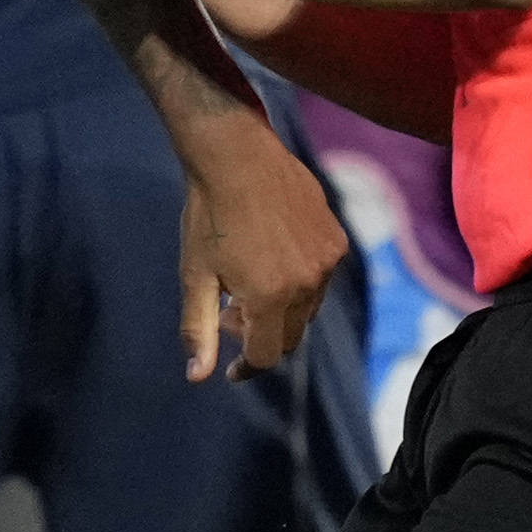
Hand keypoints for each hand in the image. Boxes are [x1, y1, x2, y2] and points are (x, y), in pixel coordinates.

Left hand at [175, 125, 343, 377]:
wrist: (237, 155)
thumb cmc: (208, 215)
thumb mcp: (195, 275)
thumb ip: (199, 328)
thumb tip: (198, 376)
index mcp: (270, 297)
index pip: (267, 355)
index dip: (246, 367)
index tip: (231, 369)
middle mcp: (307, 283)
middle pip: (290, 336)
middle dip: (260, 335)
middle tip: (229, 313)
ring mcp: (327, 261)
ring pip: (308, 308)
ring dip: (280, 309)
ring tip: (246, 281)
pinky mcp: (336, 239)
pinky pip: (321, 278)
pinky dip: (298, 282)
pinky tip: (270, 258)